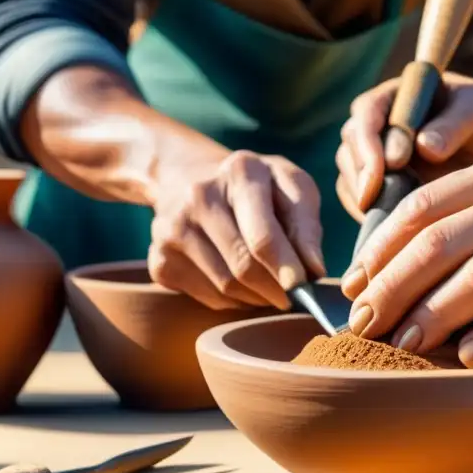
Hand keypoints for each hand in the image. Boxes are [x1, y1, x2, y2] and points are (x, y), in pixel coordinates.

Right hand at [148, 148, 325, 310]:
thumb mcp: (291, 187)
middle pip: (243, 266)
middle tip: (294, 297)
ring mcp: (172, 228)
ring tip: (270, 288)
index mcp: (240, 172)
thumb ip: (306, 226)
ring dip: (257, 297)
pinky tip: (241, 284)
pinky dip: (233, 301)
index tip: (304, 289)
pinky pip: (207, 297)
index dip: (286, 268)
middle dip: (276, 290)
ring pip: (226, 287)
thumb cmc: (257, 188)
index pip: (263, 236)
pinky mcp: (158, 259)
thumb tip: (314, 271)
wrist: (190, 177)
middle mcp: (199, 196)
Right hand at [336, 73, 472, 220]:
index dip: (373, 141)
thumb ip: (455, 123)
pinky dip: (373, 216)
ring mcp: (374, 158)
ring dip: (367, 200)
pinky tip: (398, 229)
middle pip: (350, 148)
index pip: (367, 114)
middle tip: (385, 201)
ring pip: (351, 179)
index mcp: (395, 96)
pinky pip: (361, 204)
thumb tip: (423, 147)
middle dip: (364, 176)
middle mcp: (376, 125)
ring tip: (399, 218)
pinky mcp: (378, 188)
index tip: (392, 166)